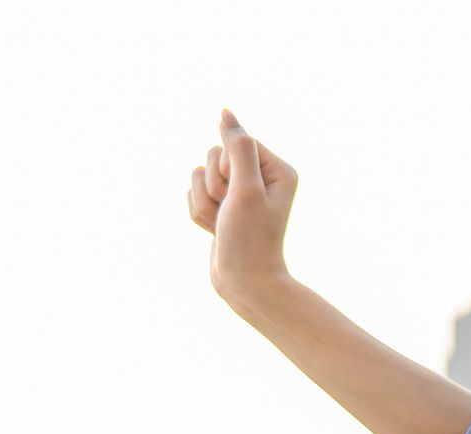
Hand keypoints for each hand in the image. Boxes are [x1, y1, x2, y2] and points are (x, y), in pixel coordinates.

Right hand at [186, 108, 297, 303]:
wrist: (244, 282)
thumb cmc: (249, 238)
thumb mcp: (246, 189)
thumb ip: (238, 148)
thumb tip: (226, 114)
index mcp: (277, 169)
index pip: (234, 142)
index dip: (228, 169)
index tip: (241, 197)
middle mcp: (261, 177)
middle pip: (214, 155)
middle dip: (214, 187)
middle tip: (232, 213)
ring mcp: (240, 192)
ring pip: (199, 175)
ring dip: (204, 203)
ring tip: (223, 225)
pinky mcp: (223, 205)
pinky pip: (193, 193)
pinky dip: (199, 213)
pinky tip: (216, 230)